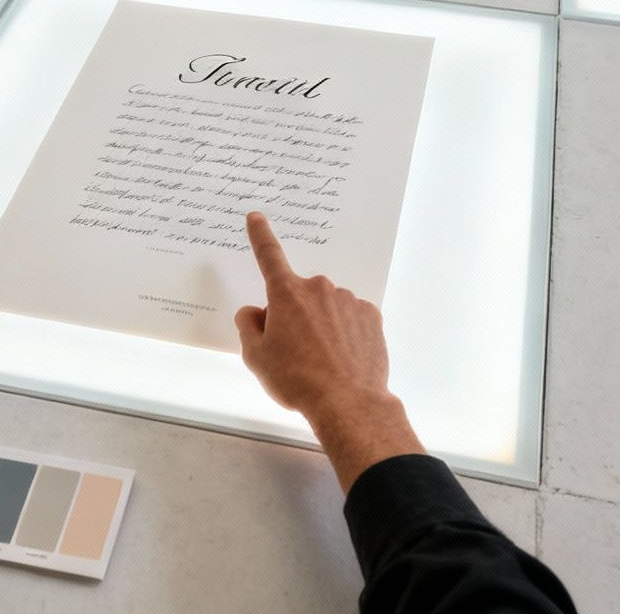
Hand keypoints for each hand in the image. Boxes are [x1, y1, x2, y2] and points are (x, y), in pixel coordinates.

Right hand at [234, 211, 423, 490]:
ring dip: (321, 325)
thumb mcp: (257, 358)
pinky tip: (342, 358)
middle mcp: (318, 288)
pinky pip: (350, 318)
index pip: (268, 256)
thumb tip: (253, 312)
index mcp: (286, 295)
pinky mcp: (371, 316)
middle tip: (293, 352)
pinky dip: (344, 333)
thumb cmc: (297, 380)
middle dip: (293, 316)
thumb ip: (248, 327)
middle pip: (298, 297)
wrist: (347, 402)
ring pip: (326, 308)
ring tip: (321, 362)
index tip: (256, 217)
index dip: (260, 235)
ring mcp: (348, 300)